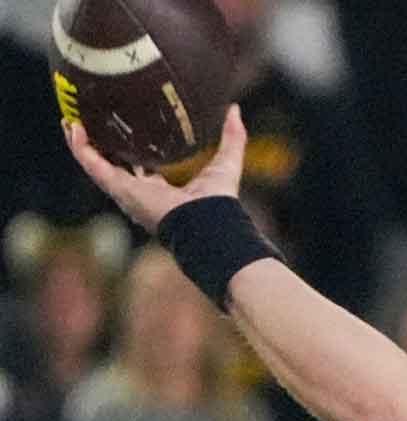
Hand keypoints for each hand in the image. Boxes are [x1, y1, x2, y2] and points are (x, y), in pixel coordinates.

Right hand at [64, 104, 246, 231]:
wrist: (208, 222)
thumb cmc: (219, 201)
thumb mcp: (226, 162)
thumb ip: (232, 137)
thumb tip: (235, 110)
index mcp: (160, 190)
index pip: (139, 167)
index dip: (129, 148)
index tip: (122, 128)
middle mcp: (139, 192)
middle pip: (111, 165)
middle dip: (98, 144)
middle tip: (88, 120)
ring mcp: (126, 192)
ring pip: (95, 164)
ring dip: (81, 142)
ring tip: (70, 119)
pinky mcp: (118, 188)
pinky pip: (91, 164)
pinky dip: (80, 147)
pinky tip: (73, 127)